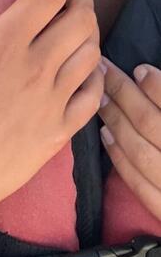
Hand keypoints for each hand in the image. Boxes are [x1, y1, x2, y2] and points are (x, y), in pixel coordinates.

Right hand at [0, 0, 103, 234]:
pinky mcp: (60, 132)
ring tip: (77, 17)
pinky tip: (85, 66)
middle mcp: (38, 68)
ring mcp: (54, 102)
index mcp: (5, 43)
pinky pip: (93, 95)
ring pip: (92, 54)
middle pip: (81, 18)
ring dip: (90, 29)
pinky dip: (96, 73)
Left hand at [100, 59, 160, 215]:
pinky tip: (106, 137)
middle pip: (153, 125)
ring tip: (102, 98)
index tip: (141, 69)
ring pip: (142, 153)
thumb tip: (153, 78)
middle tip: (105, 70)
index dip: (158, 88)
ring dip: (117, 122)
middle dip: (125, 94)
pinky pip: (141, 186)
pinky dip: (120, 160)